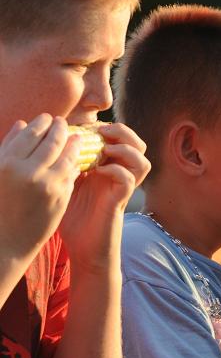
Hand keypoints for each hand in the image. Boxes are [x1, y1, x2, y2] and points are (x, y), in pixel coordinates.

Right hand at [0, 114, 79, 258]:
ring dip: (73, 143)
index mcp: (6, 163)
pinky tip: (78, 158)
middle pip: (51, 141)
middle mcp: (27, 172)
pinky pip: (71, 172)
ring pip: (66, 155)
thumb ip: (8, 148)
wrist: (6, 240)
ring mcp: (46, 184)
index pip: (30, 133)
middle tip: (63, 122)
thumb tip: (22, 123)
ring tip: (76, 137)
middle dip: (60, 128)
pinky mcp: (61, 196)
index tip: (47, 117)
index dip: (41, 122)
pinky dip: (75, 162)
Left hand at [60, 122, 149, 271]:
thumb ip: (70, 162)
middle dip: (123, 132)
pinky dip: (117, 170)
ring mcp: (122, 188)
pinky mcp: (120, 200)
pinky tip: (99, 171)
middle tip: (101, 132)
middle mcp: (120, 175)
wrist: (84, 247)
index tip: (86, 126)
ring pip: (143, 161)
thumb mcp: (68, 182)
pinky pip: (130, 179)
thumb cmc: (74, 217)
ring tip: (105, 150)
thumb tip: (59, 139)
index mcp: (109, 167)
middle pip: (139, 144)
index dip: (108, 127)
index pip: (121, 138)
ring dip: (125, 150)